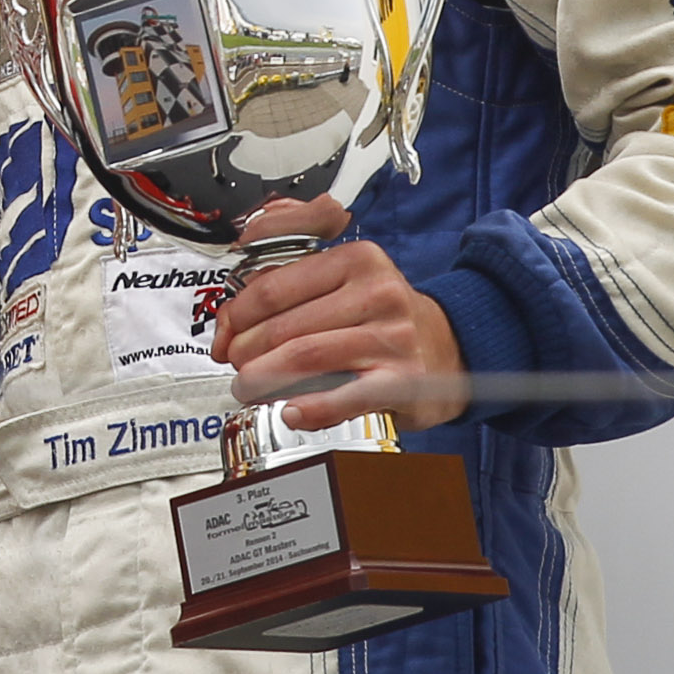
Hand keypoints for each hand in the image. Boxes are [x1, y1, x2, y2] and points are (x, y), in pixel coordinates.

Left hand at [203, 199, 468, 434]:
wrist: (449, 345)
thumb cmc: (382, 315)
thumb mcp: (343, 281)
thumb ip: (286, 288)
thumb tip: (228, 323)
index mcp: (356, 260)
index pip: (275, 287)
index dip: (237, 314)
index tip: (224, 333)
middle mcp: (377, 293)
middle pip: (286, 325)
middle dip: (247, 349)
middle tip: (234, 364)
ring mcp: (392, 338)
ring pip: (307, 358)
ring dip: (265, 379)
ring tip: (246, 388)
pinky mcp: (403, 381)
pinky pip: (345, 397)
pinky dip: (311, 408)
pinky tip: (290, 413)